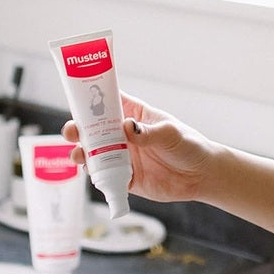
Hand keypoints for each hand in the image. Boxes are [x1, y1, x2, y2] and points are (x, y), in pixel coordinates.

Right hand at [62, 92, 213, 203]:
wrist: (200, 176)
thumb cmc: (189, 146)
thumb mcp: (170, 134)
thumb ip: (149, 132)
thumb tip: (128, 127)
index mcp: (135, 114)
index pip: (110, 101)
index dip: (93, 97)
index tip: (77, 97)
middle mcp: (124, 134)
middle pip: (94, 128)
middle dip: (79, 128)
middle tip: (72, 131)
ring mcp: (122, 155)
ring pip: (93, 152)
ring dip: (82, 152)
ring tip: (79, 154)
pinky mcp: (123, 176)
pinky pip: (102, 175)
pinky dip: (94, 174)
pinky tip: (91, 174)